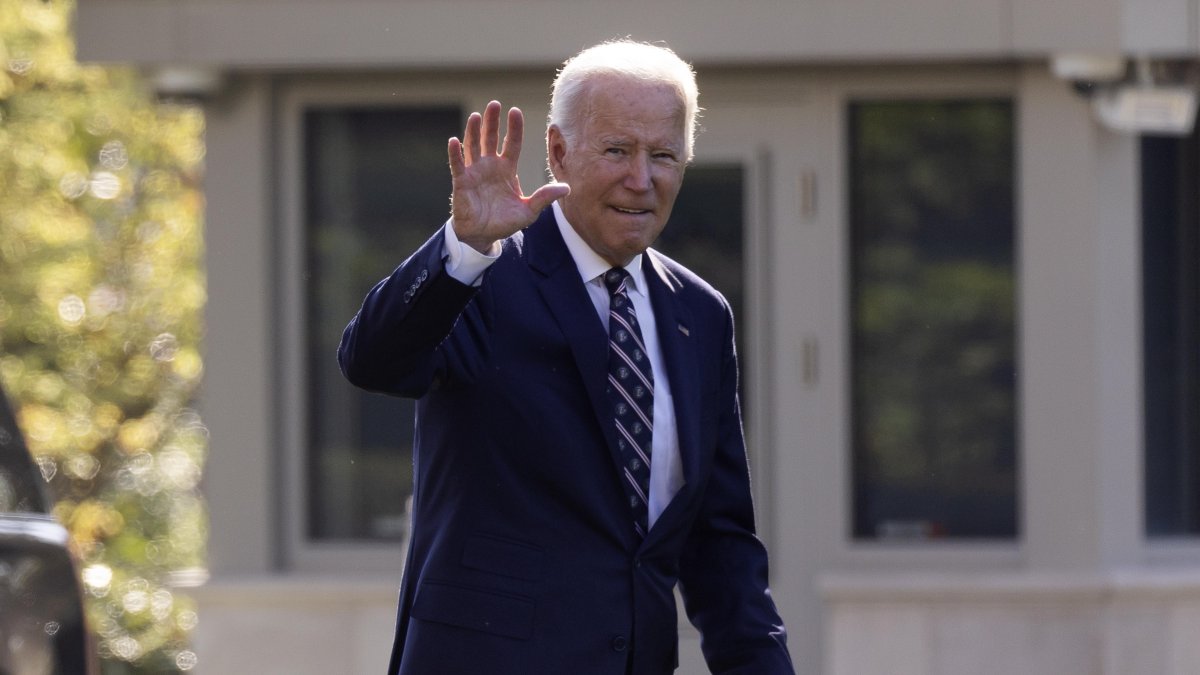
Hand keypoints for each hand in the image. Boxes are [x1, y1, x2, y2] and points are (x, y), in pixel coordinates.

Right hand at [448, 101, 569, 252]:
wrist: (483, 236)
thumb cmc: (505, 222)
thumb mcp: (529, 211)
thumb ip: (545, 197)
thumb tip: (567, 188)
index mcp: (507, 169)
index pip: (512, 143)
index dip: (514, 128)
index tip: (515, 111)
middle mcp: (490, 166)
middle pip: (491, 138)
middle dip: (493, 121)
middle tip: (495, 104)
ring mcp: (475, 172)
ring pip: (473, 146)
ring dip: (474, 131)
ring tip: (477, 116)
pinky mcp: (462, 182)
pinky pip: (457, 165)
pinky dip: (455, 153)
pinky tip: (454, 140)